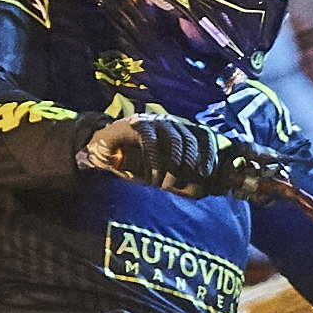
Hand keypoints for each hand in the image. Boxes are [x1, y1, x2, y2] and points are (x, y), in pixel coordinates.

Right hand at [80, 115, 220, 195]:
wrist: (103, 152)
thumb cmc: (135, 164)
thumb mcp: (161, 171)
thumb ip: (178, 177)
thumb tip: (200, 191)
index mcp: (180, 131)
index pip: (203, 136)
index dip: (209, 154)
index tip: (207, 174)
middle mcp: (170, 123)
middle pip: (190, 140)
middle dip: (189, 165)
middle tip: (181, 187)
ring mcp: (154, 121)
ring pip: (174, 140)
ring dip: (173, 166)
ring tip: (164, 186)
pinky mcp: (137, 124)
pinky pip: (151, 142)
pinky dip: (154, 164)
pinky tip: (151, 180)